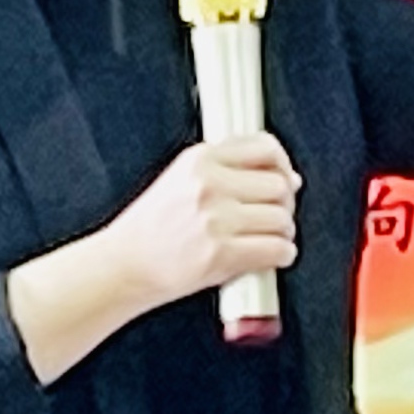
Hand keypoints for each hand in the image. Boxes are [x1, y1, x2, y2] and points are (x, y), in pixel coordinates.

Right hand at [104, 135, 301, 307]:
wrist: (124, 265)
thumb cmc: (151, 229)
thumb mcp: (181, 179)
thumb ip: (227, 171)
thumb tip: (288, 178)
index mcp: (199, 160)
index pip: (264, 148)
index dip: (283, 165)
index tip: (285, 178)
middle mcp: (208, 185)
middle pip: (279, 185)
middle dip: (285, 203)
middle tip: (276, 216)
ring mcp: (215, 220)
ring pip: (281, 219)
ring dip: (284, 232)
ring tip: (271, 238)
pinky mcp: (221, 254)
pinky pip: (276, 249)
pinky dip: (283, 254)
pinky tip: (272, 255)